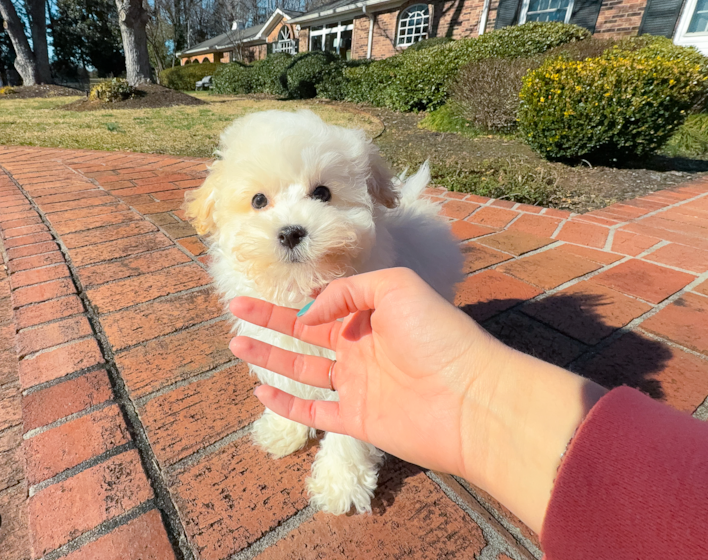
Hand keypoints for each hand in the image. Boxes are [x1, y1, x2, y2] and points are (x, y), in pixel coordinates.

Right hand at [229, 267, 605, 532]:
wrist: (472, 398)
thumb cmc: (440, 335)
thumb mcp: (395, 287)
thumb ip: (346, 292)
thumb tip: (308, 315)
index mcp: (371, 316)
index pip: (323, 305)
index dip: (291, 299)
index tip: (261, 290)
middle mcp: (361, 348)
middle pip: (304, 335)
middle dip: (269, 322)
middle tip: (235, 311)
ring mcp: (358, 385)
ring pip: (303, 370)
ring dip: (269, 357)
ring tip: (237, 343)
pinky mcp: (358, 419)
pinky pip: (314, 411)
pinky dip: (287, 403)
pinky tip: (261, 390)